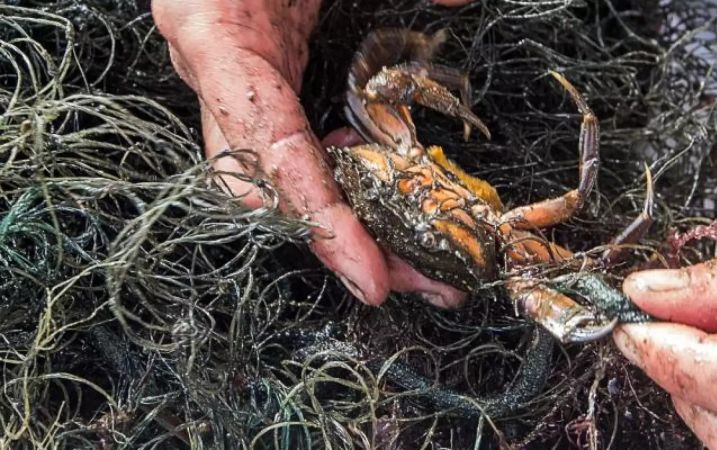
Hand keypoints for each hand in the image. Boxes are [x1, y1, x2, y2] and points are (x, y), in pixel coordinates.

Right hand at [150, 0, 469, 307]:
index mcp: (214, 34)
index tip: (369, 272)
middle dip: (343, 243)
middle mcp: (218, 74)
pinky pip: (297, 147)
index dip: (316, 217)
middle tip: (422, 280)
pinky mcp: (264, 81)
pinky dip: (344, 176)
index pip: (262, 148)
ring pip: (284, 180)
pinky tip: (388, 186)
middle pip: (269, 189)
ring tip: (423, 253)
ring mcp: (236, 82)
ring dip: (353, 221)